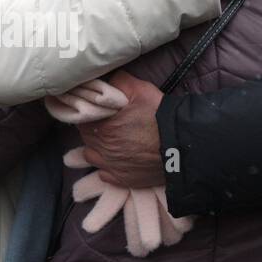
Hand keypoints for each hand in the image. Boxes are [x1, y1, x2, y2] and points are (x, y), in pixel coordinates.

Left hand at [77, 71, 165, 188]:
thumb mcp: (140, 89)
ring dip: (96, 148)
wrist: (180, 144)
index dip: (88, 113)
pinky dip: (107, 167)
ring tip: (109, 141)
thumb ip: (118, 82)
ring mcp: (111, 167)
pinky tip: (116, 159)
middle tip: (106, 123)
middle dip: (92, 129)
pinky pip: (104, 174)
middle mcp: (101, 149)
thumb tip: (106, 82)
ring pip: (91, 156)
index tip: (97, 111)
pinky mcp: (122, 180)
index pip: (82, 119)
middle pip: (86, 137)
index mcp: (101, 126)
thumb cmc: (158, 116)